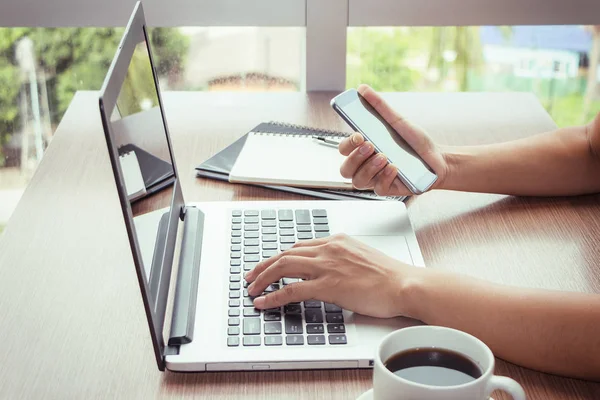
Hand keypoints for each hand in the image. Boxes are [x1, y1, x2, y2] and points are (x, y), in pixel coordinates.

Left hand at [244, 233, 421, 317]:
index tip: (269, 265)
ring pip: (283, 267)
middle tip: (251, 276)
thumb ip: (343, 259)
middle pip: (286, 253)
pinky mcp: (328, 285)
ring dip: (263, 278)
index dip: (280, 256)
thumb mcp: (362, 257)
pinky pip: (292, 290)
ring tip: (252, 290)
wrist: (405, 284)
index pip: (300, 246)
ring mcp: (327, 266)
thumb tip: (331, 271)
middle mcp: (329, 249)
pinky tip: (264, 302)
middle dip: (263, 265)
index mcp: (337, 241)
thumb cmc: (390, 276)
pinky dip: (273, 296)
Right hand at [338, 84, 448, 195]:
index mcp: (364, 149)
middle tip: (370, 145)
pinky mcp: (387, 189)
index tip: (359, 134)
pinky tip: (396, 167)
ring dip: (369, 167)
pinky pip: (378, 188)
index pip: (344, 149)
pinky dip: (385, 176)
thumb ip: (379, 106)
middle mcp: (366, 165)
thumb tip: (363, 89)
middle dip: (355, 157)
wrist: (437, 159)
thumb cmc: (414, 142)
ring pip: (358, 180)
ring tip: (384, 156)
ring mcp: (375, 179)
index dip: (347, 144)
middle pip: (345, 169)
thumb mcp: (397, 121)